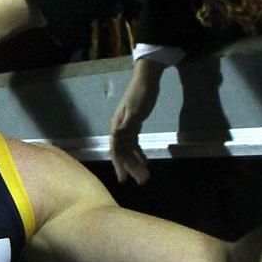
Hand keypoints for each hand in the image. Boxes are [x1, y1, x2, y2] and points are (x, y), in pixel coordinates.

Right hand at [109, 59, 165, 184]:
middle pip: (124, 152)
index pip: (117, 150)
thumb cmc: (141, 94)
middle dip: (131, 167)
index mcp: (118, 126)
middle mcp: (119, 129)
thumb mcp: (135, 109)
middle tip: (141, 181)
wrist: (146, 79)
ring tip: (144, 176)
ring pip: (129, 149)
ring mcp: (126, 127)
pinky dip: (139, 153)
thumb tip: (115, 137)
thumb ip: (126, 125)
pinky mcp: (134, 125)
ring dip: (135, 162)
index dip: (120, 165)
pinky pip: (134, 144)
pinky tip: (145, 161)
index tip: (124, 179)